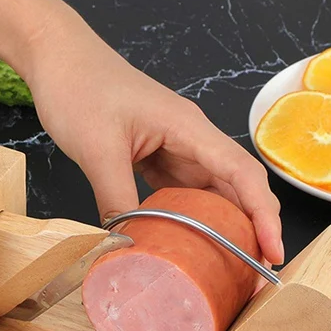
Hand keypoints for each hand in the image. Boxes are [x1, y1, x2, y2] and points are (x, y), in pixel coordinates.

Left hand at [24, 19, 284, 264]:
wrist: (57, 56)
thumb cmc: (80, 87)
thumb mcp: (98, 149)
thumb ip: (116, 199)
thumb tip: (129, 243)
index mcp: (189, 129)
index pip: (242, 174)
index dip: (263, 215)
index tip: (273, 251)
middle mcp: (190, 138)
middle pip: (234, 186)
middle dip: (249, 228)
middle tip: (252, 273)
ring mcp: (172, 146)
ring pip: (208, 191)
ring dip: (219, 225)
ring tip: (225, 265)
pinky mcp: (152, 154)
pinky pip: (179, 190)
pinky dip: (186, 216)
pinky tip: (184, 240)